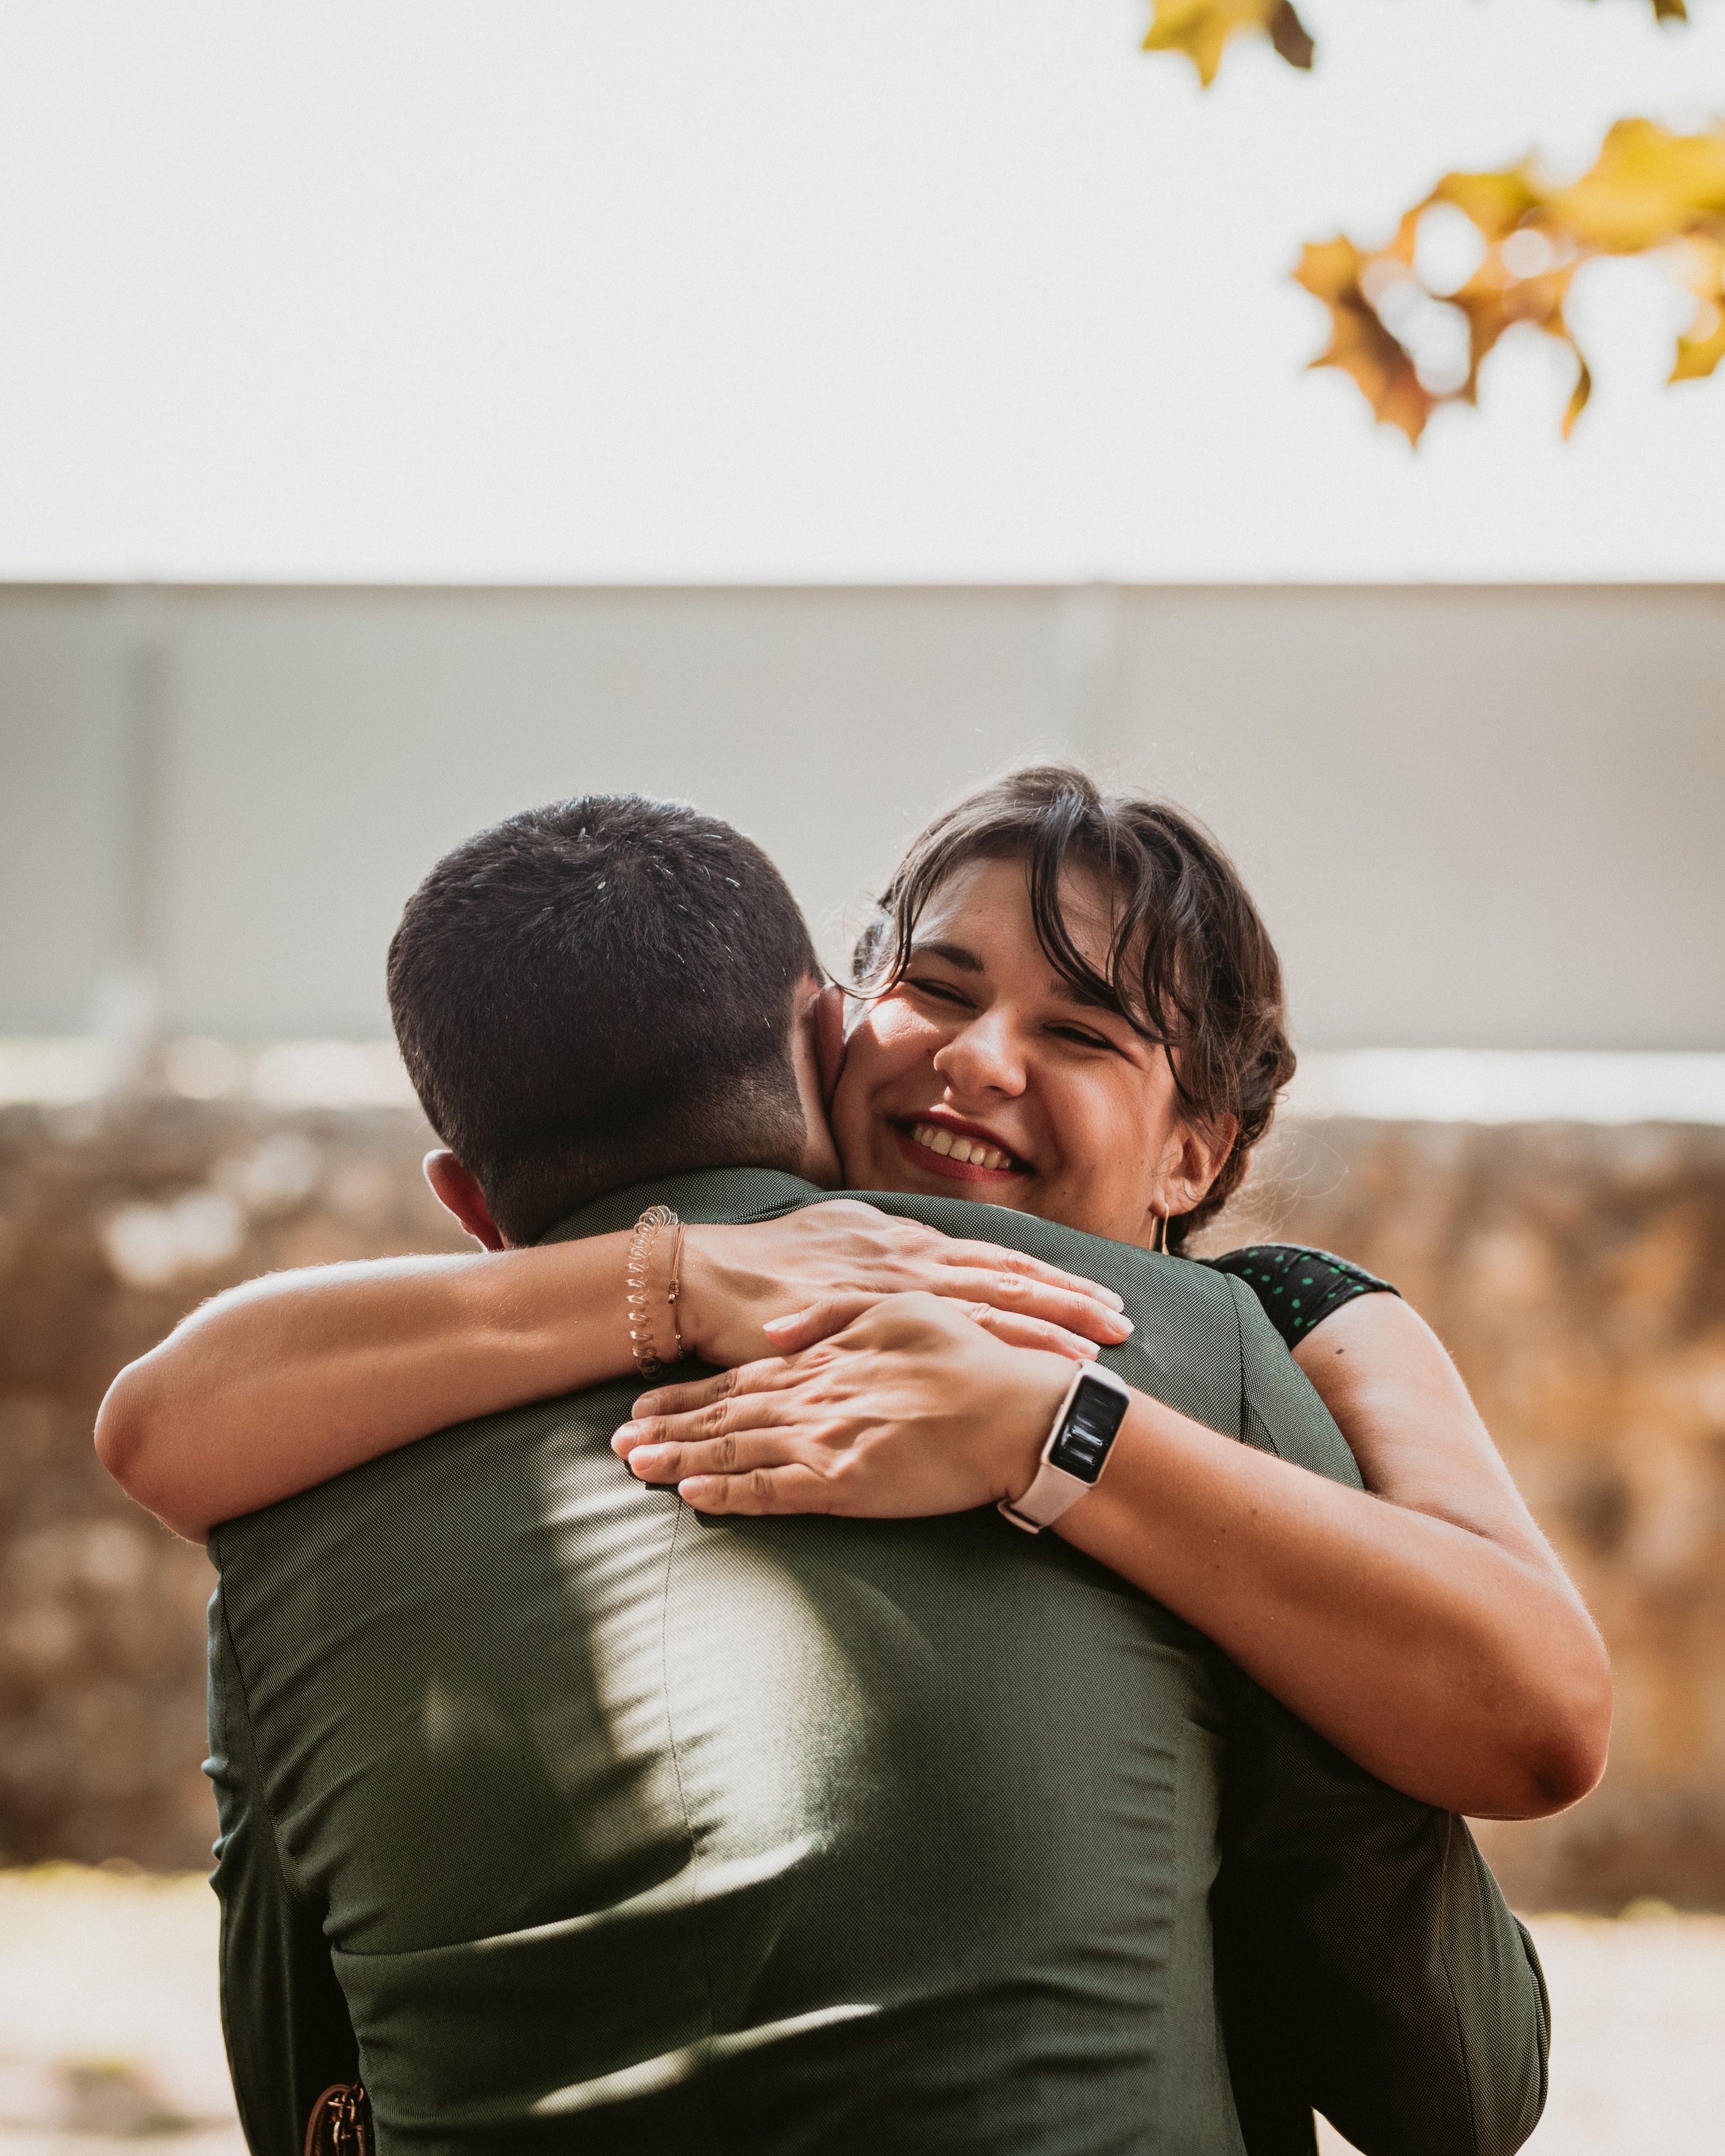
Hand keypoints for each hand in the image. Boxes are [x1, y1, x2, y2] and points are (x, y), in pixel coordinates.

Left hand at [613, 1291, 1077, 1517]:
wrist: (1016, 1412)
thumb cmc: (970, 1358)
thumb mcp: (900, 1308)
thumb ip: (831, 1316)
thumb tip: (773, 1329)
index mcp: (826, 1359)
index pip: (741, 1380)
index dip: (689, 1395)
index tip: (646, 1404)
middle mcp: (815, 1399)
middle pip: (725, 1417)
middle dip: (667, 1429)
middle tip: (616, 1442)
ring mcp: (825, 1442)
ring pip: (737, 1452)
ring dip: (681, 1461)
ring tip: (634, 1467)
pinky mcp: (844, 1485)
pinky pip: (773, 1492)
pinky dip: (729, 1495)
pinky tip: (692, 1499)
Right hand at [680, 1202, 1131, 1368]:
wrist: (706, 1277)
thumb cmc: (763, 1267)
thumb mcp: (833, 1243)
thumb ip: (878, 1254)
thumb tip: (910, 1256)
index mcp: (903, 1243)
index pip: (992, 1260)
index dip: (1046, 1278)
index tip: (1095, 1293)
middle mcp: (911, 1260)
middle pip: (1008, 1279)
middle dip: (1069, 1301)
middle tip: (1123, 1321)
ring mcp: (897, 1291)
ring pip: (993, 1306)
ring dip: (1051, 1326)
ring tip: (1100, 1348)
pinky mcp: (878, 1324)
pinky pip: (953, 1340)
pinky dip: (1005, 1351)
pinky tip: (1038, 1371)